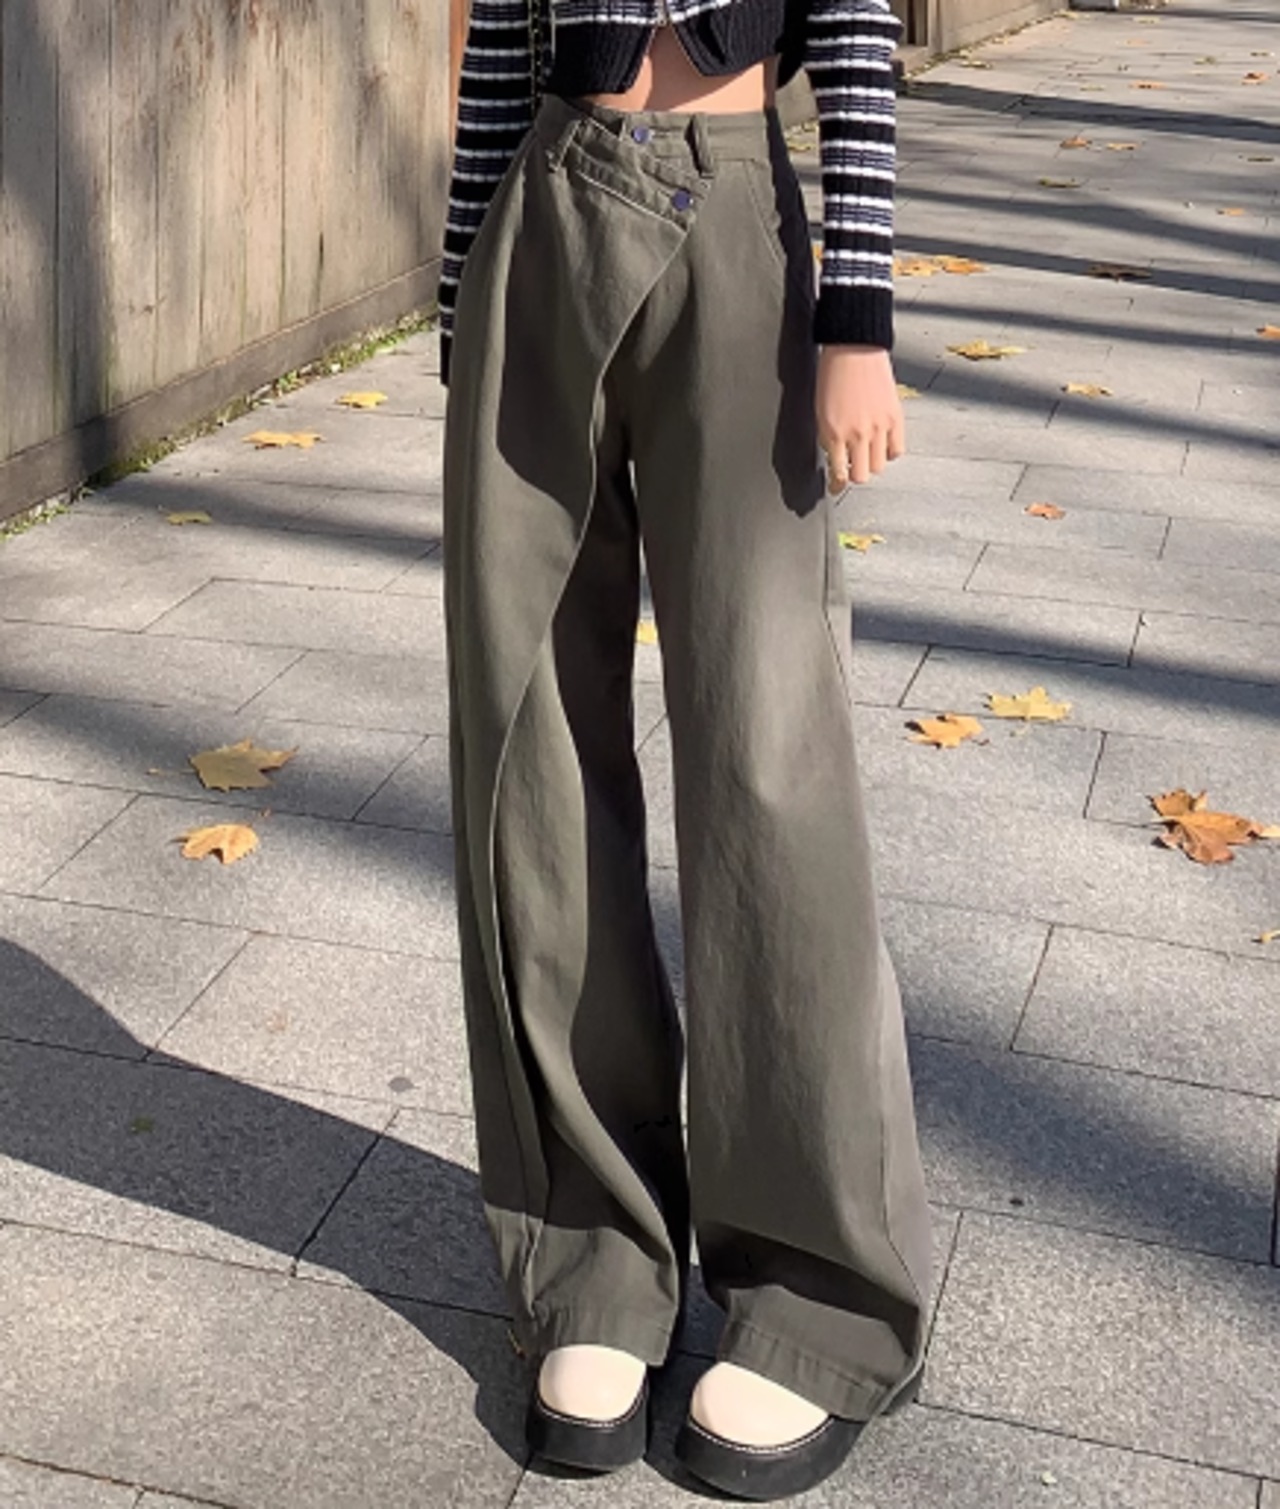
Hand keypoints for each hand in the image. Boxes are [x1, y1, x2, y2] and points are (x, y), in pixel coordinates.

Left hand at [816, 345, 906, 492]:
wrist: (854, 348)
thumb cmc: (833, 374)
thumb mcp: (821, 411)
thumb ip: (829, 437)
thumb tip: (835, 457)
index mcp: (833, 433)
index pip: (837, 473)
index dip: (836, 485)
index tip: (835, 488)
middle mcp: (857, 434)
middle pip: (861, 476)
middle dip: (854, 475)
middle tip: (851, 468)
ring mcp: (878, 427)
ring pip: (879, 467)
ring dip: (871, 464)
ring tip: (866, 454)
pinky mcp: (895, 418)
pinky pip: (897, 450)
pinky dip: (889, 452)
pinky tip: (882, 444)